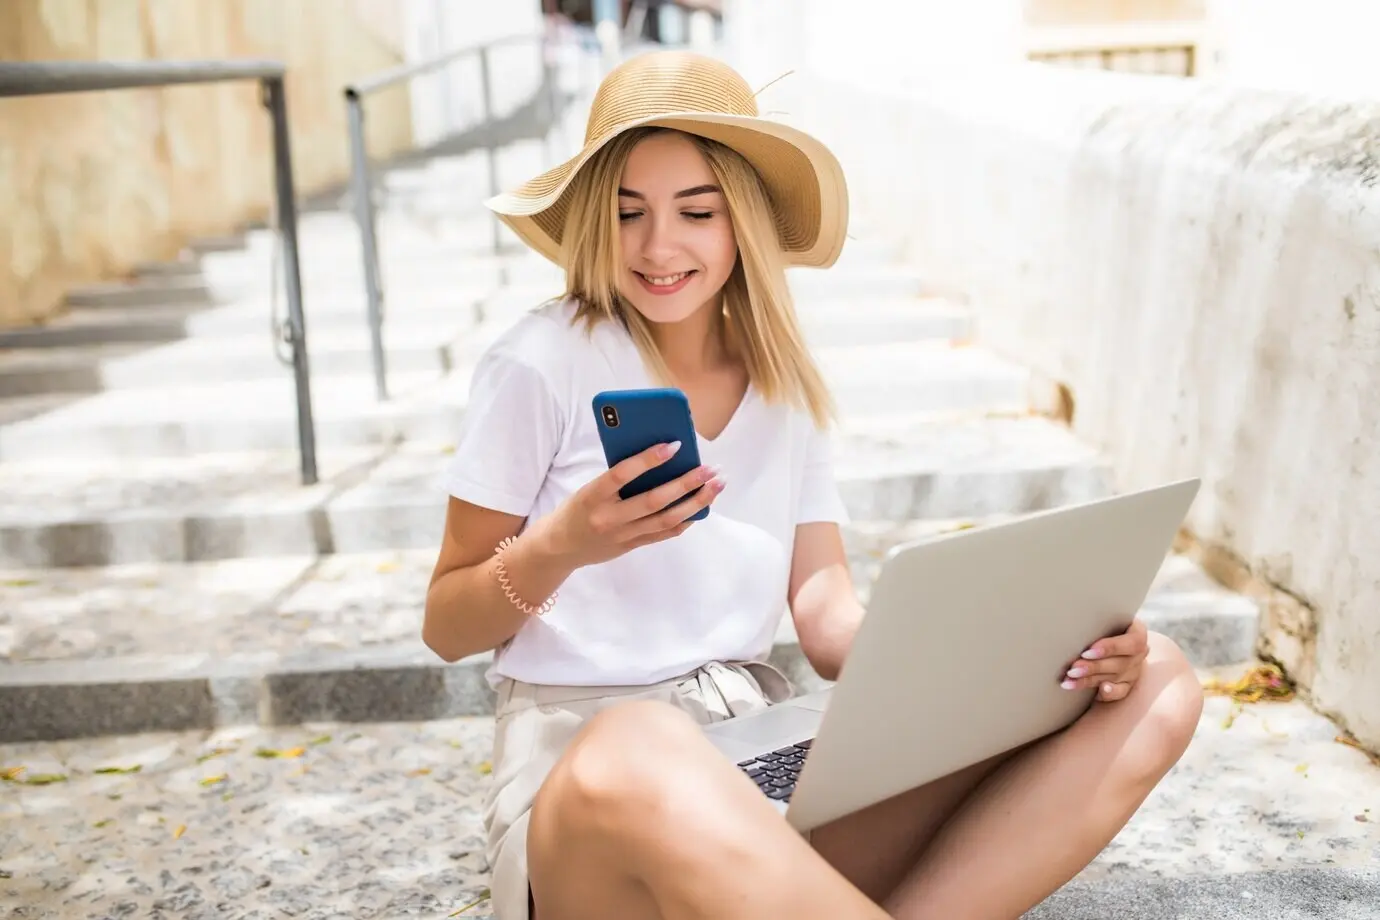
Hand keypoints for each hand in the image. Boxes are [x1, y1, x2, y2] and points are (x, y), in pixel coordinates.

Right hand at [535, 440, 724, 568]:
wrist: (559, 547)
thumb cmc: (577, 508)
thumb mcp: (589, 488)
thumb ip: (618, 477)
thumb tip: (659, 456)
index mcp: (592, 496)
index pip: (622, 473)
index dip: (648, 459)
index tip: (674, 444)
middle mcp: (609, 518)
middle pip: (654, 500)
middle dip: (686, 483)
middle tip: (710, 468)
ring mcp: (623, 535)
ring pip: (667, 519)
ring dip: (696, 501)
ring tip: (715, 484)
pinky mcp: (632, 546)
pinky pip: (665, 533)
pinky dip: (686, 519)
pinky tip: (701, 506)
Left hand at [1061, 618, 1149, 702]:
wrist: (1106, 642)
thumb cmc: (1101, 626)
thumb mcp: (1102, 621)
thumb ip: (1096, 624)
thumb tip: (1071, 624)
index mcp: (1137, 632)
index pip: (1132, 642)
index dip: (1110, 648)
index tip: (1087, 652)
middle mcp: (1138, 653)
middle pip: (1120, 663)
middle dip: (1093, 667)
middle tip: (1073, 669)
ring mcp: (1134, 671)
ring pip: (1114, 677)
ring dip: (1090, 679)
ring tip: (1070, 680)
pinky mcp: (1128, 685)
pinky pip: (1120, 692)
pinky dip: (1108, 693)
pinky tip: (1096, 694)